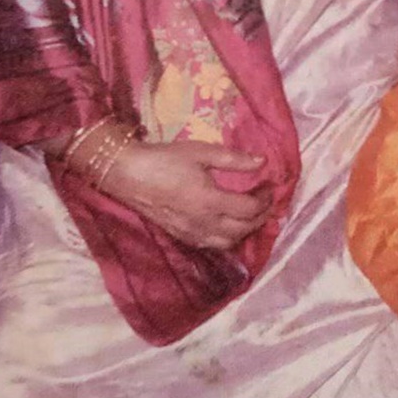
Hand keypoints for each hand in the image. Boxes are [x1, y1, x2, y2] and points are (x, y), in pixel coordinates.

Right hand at [100, 140, 271, 249]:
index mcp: (210, 202)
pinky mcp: (182, 236)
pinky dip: (227, 238)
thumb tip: (262, 162)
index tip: (270, 186)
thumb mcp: (200, 152)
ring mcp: (192, 234)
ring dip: (246, 231)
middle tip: (267, 202)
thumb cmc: (164, 159)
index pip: (249, 209)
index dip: (265, 199)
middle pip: (243, 230)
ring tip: (252, 215)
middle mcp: (204, 224)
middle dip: (261, 217)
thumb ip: (233, 159)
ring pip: (229, 243)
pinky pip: (212, 245)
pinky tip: (228, 226)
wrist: (127, 174)